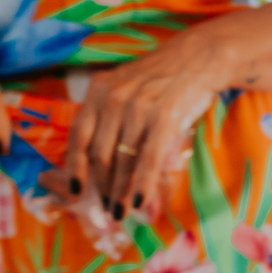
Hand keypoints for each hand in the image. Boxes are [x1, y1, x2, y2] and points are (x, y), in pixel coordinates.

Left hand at [40, 27, 230, 221]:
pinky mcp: (163, 120)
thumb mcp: (125, 88)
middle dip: (102, 187)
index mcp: (98, 90)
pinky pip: (147, 160)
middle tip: (106, 210)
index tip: (76, 191)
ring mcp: (138, 109)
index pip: (78, 134)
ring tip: (120, 213)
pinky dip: (142, 185)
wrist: (196, 59)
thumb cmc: (160, 80)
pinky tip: (139, 203)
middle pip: (100, 154)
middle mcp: (113, 98)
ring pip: (122, 161)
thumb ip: (111, 117)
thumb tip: (106, 162)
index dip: (75, 167)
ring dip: (120, 192)